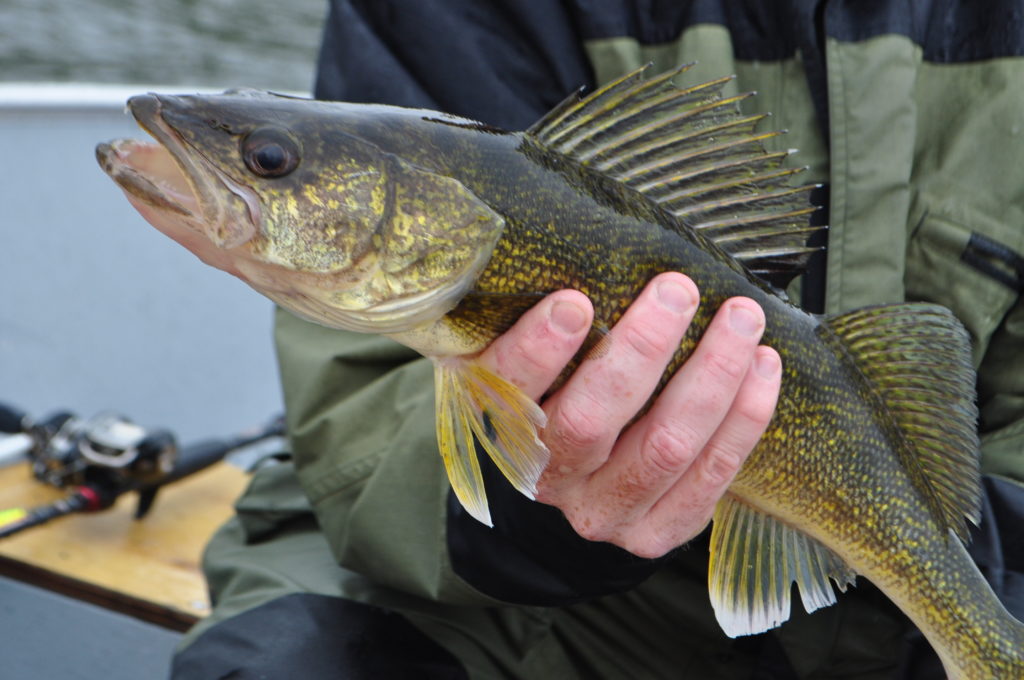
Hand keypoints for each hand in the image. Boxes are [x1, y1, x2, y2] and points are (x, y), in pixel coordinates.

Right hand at [478, 272, 781, 557]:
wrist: (563, 484)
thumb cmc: (547, 391)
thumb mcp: (516, 353)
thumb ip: (524, 314)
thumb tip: (570, 241)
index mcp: (498, 426)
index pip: (507, 391)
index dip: (538, 350)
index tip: (574, 301)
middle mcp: (547, 479)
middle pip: (589, 422)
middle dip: (642, 350)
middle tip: (677, 290)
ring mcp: (602, 512)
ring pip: (664, 447)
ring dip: (711, 376)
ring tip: (741, 317)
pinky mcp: (654, 531)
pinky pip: (710, 477)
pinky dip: (744, 418)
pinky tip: (763, 366)